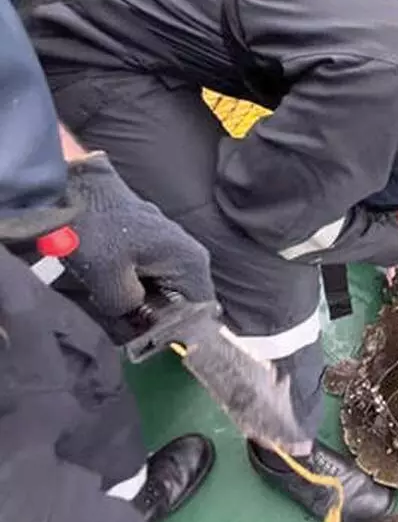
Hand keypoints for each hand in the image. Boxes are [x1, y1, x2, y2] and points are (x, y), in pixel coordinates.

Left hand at [63, 153, 214, 316]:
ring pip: (164, 292)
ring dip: (140, 303)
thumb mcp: (106, 279)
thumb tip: (131, 319)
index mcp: (190, 262)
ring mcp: (172, 246)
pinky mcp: (152, 243)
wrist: (72, 187)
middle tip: (120, 321)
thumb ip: (127, 310)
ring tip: (109, 302)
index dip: (175, 330)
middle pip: (182, 303)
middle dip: (154, 317)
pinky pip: (151, 278)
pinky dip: (133, 288)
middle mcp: (189, 254)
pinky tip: (107, 286)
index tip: (144, 334)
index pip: (201, 312)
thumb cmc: (94, 228)